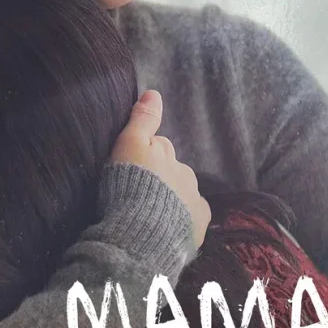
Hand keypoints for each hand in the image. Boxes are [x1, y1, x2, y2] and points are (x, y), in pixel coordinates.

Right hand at [110, 90, 210, 247]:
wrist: (141, 235)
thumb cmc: (129, 187)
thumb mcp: (129, 146)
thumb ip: (142, 121)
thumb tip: (154, 92)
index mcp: (168, 155)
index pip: (159, 147)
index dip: (143, 156)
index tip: (129, 171)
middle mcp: (186, 175)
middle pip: (172, 171)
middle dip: (159, 178)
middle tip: (136, 194)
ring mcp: (194, 202)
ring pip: (182, 195)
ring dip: (169, 201)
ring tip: (147, 216)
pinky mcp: (198, 228)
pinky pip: (190, 220)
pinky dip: (180, 221)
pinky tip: (164, 229)